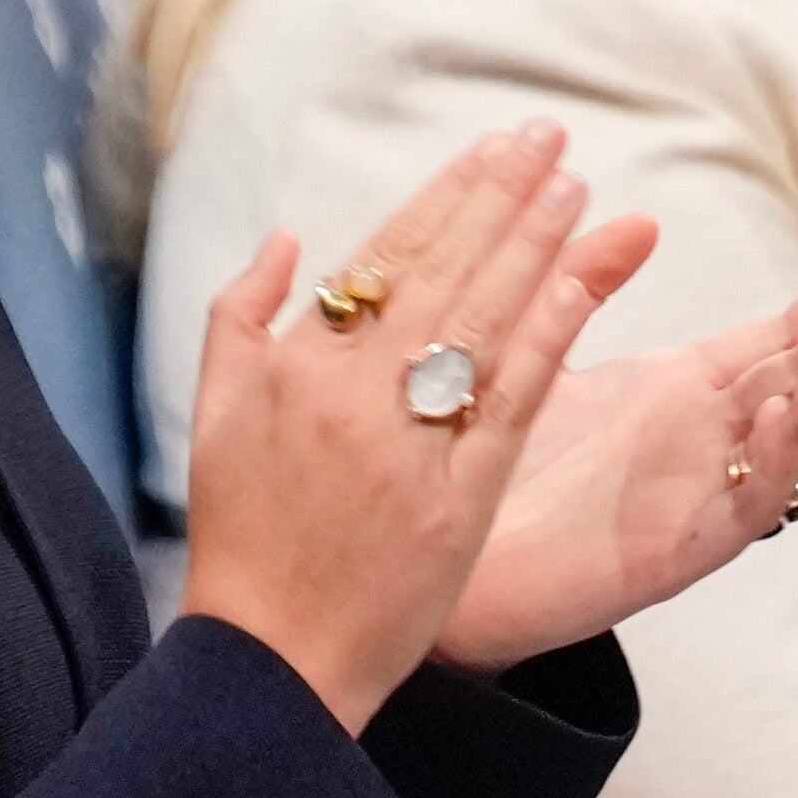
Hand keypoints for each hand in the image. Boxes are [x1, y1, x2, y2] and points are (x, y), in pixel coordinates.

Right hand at [177, 128, 644, 728]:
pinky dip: (547, 334)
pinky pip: (512, 399)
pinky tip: (581, 283)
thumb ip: (240, 316)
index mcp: (295, 365)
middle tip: (549, 141)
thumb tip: (288, 240)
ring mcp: (407, 444)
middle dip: (501, 197)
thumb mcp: (216, 414)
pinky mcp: (458, 499)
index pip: (384, 256)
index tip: (492, 150)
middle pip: (443, 272)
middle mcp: (351, 393)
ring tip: (574, 189)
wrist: (272, 656)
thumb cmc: (243, 535)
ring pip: (483, 321)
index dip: (446, 196)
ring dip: (535, 246)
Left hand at [436, 249, 797, 666]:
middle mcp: (709, 436)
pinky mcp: (684, 547)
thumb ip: (583, 282)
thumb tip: (637, 220)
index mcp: (688, 388)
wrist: (452, 563)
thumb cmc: (499, 462)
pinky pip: (749, 506)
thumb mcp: (542, 349)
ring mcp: (705, 490)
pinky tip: (771, 417)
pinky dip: (772, 463)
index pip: (782, 336)